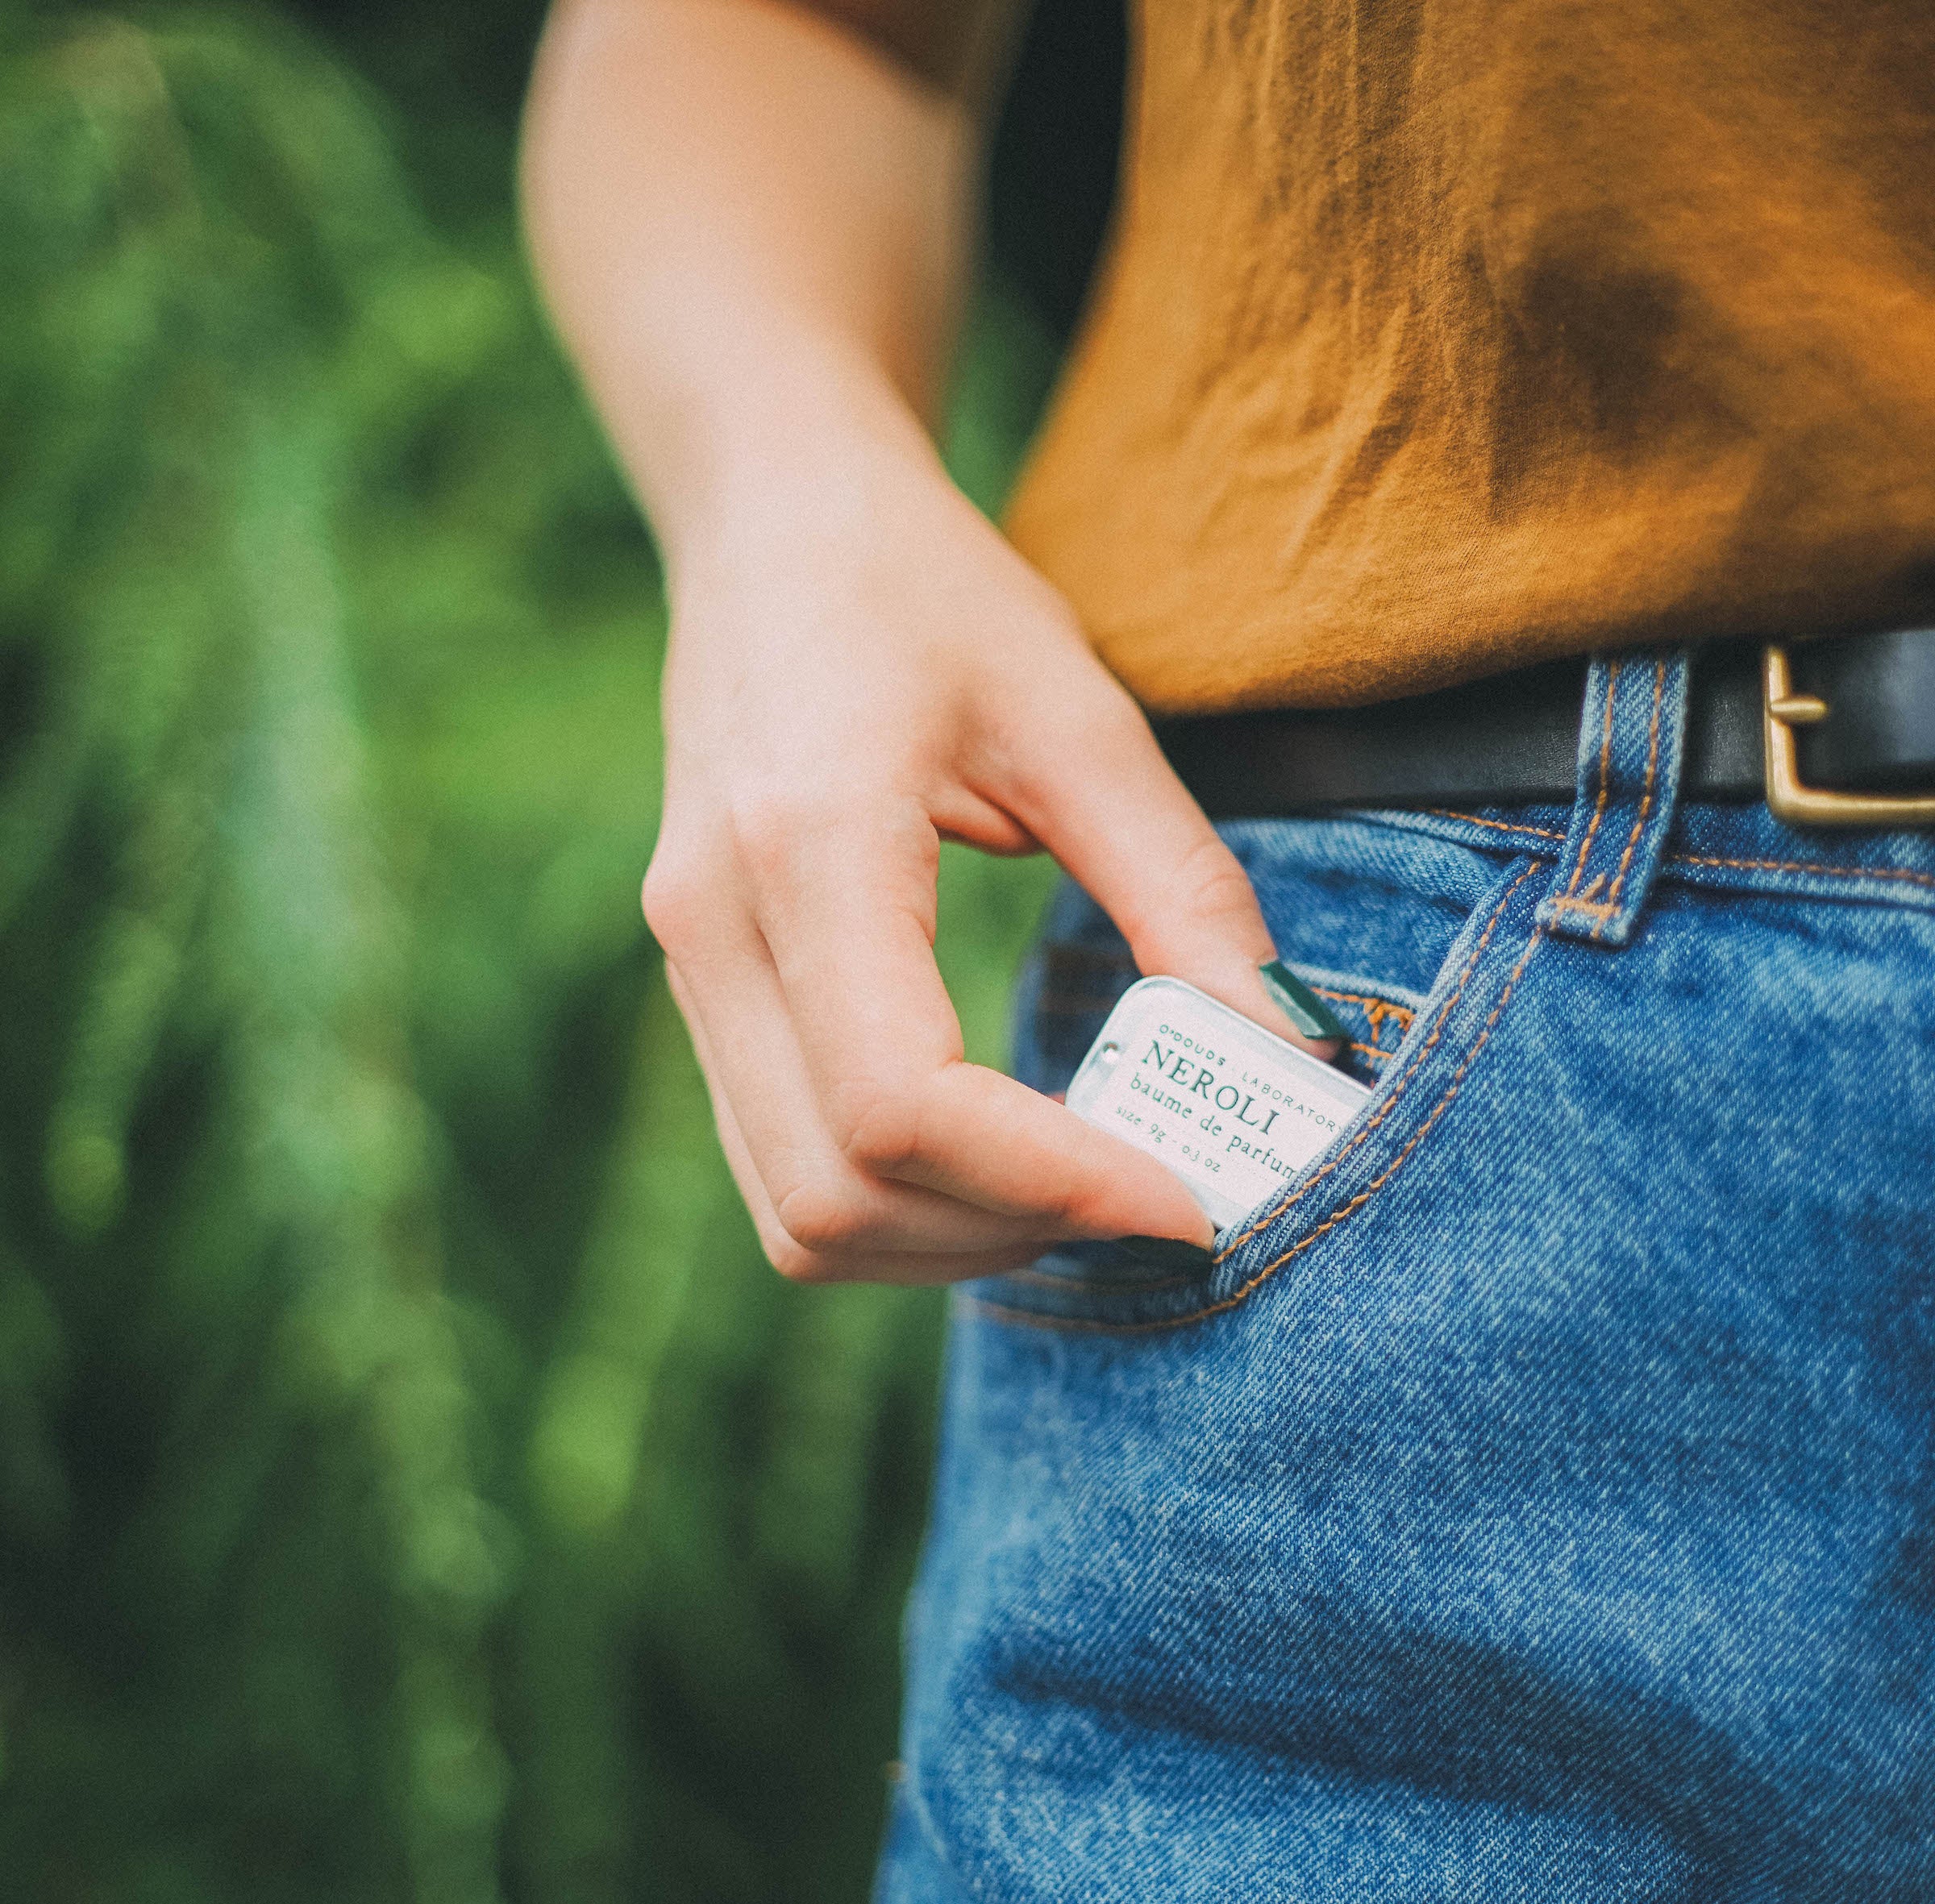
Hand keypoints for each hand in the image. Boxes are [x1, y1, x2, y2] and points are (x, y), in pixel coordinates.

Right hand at [643, 438, 1320, 1283]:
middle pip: (838, 1196)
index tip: (1189, 1193)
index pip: (901, 1106)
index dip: (1056, 1182)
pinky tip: (998, 1159)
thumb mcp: (1080, 716)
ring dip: (950, 1242)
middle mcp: (714, 930)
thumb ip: (1181, 890)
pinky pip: (780, 1168)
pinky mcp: (699, 990)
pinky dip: (897, 1206)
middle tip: (1155, 1195)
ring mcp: (688, 969)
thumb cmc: (926, 594)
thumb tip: (1284, 1049)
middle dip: (1014, 1232)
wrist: (768, 525)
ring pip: (798, 1216)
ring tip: (1082, 1187)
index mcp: (807, 847)